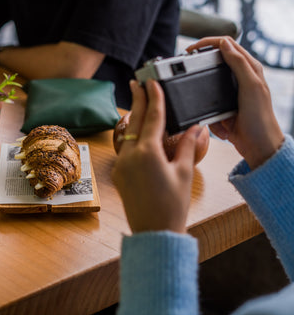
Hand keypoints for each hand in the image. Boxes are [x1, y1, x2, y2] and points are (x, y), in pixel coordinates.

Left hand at [112, 80, 202, 233]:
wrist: (154, 232)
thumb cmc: (172, 205)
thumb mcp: (183, 172)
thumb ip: (187, 146)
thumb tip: (197, 128)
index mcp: (147, 153)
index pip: (152, 118)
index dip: (154, 98)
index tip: (152, 81)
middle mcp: (129, 156)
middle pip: (134, 121)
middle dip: (137, 100)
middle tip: (136, 82)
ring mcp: (121, 166)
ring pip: (127, 135)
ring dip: (133, 118)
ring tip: (137, 103)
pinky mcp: (119, 174)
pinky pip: (124, 149)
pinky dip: (132, 137)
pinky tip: (137, 133)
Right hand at [187, 37, 283, 168]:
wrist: (258, 146)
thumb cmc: (260, 118)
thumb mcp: (250, 86)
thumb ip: (238, 63)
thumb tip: (224, 44)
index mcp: (249, 68)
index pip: (227, 45)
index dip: (208, 43)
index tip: (191, 49)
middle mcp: (240, 78)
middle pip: (213, 65)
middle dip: (203, 74)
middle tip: (190, 78)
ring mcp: (230, 94)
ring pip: (207, 90)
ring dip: (208, 103)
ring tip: (220, 114)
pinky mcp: (223, 108)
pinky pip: (207, 109)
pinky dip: (211, 118)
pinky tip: (223, 124)